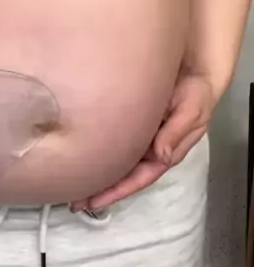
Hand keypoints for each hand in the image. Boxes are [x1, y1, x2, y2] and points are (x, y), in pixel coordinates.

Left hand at [71, 72, 214, 211]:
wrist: (193, 63)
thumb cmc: (196, 90)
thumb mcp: (193, 110)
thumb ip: (177, 131)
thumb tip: (159, 155)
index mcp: (164, 150)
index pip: (139, 177)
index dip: (117, 191)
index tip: (93, 203)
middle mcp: (149, 146)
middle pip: (123, 173)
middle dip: (101, 189)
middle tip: (74, 201)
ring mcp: (138, 132)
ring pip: (115, 158)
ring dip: (96, 170)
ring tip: (71, 184)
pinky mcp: (127, 115)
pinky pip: (111, 136)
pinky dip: (96, 146)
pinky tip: (80, 150)